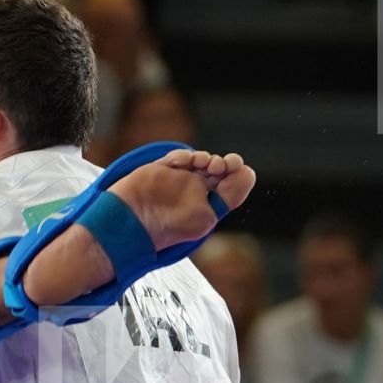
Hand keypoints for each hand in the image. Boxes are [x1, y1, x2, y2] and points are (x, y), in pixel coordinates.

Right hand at [111, 148, 254, 250]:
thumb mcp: (206, 217)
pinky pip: (178, 157)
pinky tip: (184, 162)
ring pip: (199, 160)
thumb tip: (248, 173)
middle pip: (218, 169)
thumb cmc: (169, 227)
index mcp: (207, 205)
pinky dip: (184, 155)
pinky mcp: (161, 170)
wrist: (134, 222)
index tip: (238, 170)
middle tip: (221, 165)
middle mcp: (193, 192)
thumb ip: (229, 196)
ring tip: (203, 163)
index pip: (230, 185)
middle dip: (225, 163)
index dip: (237, 174)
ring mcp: (177, 180)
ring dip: (205, 157)